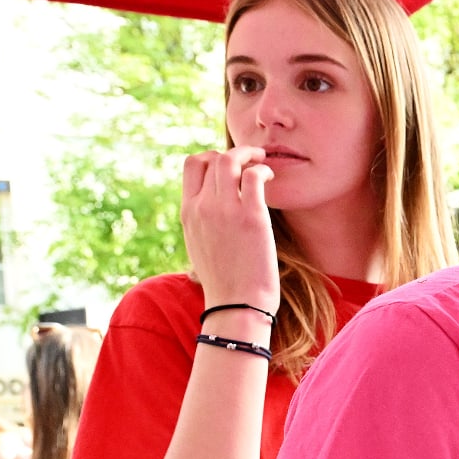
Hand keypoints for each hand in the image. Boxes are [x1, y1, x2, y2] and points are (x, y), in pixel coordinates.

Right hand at [181, 146, 279, 315]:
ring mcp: (225, 210)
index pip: (191, 165)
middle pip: (211, 158)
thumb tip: (207, 223)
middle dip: (232, 152)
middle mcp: (202, 207)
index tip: (229, 166)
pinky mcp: (251, 217)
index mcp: (188, 212)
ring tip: (263, 161)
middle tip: (251, 158)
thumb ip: (202, 225)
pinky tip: (271, 177)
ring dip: (249, 154)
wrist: (236, 305)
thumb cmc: (224, 283)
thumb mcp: (200, 248)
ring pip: (230, 160)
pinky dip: (263, 169)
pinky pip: (254, 176)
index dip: (211, 157)